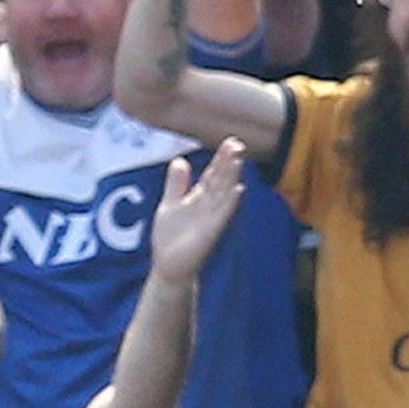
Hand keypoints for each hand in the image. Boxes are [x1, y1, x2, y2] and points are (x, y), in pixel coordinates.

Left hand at [145, 137, 246, 283]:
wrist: (169, 266)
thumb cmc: (171, 238)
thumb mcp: (170, 204)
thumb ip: (176, 183)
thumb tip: (180, 160)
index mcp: (200, 198)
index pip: (214, 174)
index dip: (221, 158)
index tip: (230, 141)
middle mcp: (209, 206)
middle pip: (221, 180)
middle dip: (229, 162)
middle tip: (237, 143)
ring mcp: (211, 219)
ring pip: (224, 193)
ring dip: (232, 176)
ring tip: (239, 158)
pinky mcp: (210, 233)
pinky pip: (223, 215)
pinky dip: (231, 202)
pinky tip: (239, 189)